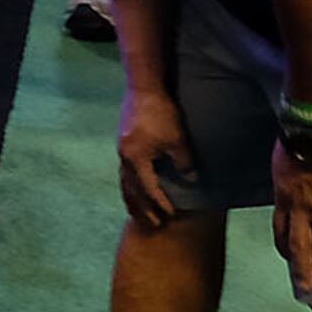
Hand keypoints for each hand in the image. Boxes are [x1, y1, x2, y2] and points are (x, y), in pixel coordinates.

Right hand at [115, 91, 194, 230]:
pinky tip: (134, 183)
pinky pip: (124, 169)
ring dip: (132, 197)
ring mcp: (122, 149)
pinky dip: (129, 182)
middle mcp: (124, 158)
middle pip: (132, 189)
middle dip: (142, 208)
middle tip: (152, 223)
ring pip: (124, 180)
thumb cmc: (161, 114)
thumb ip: (183, 162)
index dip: (160, 202)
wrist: (144, 88)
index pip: (149, 188)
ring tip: (136, 210)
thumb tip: (190, 178)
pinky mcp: (123, 140)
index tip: (170, 214)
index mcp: (136, 160)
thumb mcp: (178, 140)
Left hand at [272, 140, 311, 295]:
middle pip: (299, 246)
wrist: (308, 134)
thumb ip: (288, 181)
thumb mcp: (281, 166)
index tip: (287, 257)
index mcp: (283, 201)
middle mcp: (300, 210)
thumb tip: (291, 181)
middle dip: (303, 270)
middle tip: (306, 290)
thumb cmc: (292, 144)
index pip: (278, 230)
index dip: (282, 246)